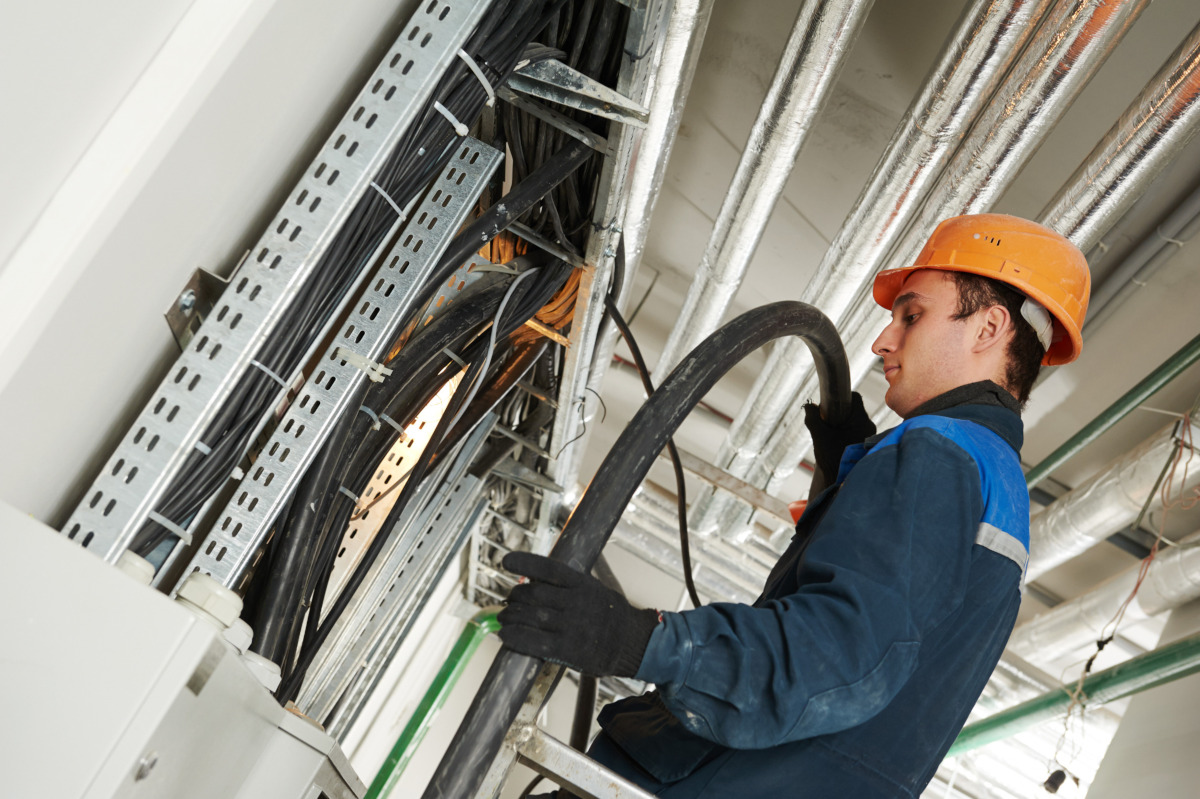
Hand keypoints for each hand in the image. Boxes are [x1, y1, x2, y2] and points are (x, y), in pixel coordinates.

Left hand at [498, 552, 659, 676]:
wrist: (632, 643)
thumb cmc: (612, 615)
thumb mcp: (595, 589)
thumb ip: (570, 585)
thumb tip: (536, 579)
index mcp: (582, 584)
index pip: (548, 569)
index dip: (524, 563)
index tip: (506, 561)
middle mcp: (575, 603)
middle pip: (533, 594)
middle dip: (514, 596)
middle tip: (508, 599)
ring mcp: (570, 626)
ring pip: (529, 616)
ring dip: (510, 616)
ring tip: (504, 617)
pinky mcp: (567, 649)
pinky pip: (533, 641)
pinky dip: (514, 636)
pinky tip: (504, 634)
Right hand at [803, 392, 875, 485]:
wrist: (840, 481)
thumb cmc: (831, 459)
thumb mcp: (818, 435)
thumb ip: (813, 417)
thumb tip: (810, 406)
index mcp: (860, 420)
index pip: (855, 397)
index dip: (841, 397)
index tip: (830, 405)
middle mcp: (869, 426)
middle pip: (854, 409)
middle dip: (840, 413)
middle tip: (827, 421)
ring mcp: (870, 436)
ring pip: (856, 421)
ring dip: (843, 424)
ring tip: (831, 434)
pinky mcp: (867, 445)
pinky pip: (857, 432)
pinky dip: (847, 433)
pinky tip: (837, 442)